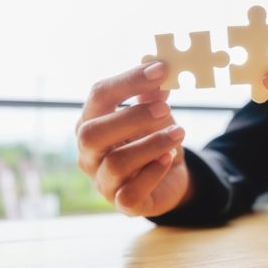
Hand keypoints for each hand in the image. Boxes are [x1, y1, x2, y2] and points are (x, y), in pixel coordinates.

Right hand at [76, 62, 191, 216]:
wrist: (167, 174)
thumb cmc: (152, 137)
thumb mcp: (154, 112)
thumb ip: (152, 94)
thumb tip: (156, 65)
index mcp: (91, 121)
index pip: (98, 96)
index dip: (129, 81)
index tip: (162, 70)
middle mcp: (88, 152)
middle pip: (93, 133)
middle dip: (132, 117)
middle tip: (165, 108)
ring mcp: (102, 180)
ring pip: (116, 163)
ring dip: (151, 144)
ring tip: (179, 133)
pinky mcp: (122, 203)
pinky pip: (131, 192)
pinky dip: (153, 173)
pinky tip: (169, 159)